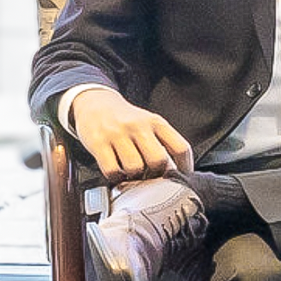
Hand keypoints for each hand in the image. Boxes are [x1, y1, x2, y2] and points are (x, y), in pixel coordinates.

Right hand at [69, 87, 193, 181]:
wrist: (95, 103)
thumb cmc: (126, 119)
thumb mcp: (149, 123)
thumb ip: (163, 142)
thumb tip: (175, 171)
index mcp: (156, 122)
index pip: (180, 148)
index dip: (185, 167)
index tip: (181, 176)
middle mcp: (138, 126)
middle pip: (158, 161)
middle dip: (156, 173)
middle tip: (150, 175)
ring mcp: (117, 134)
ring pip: (135, 168)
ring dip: (134, 177)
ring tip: (131, 173)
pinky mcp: (98, 143)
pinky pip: (112, 170)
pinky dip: (116, 177)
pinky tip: (117, 172)